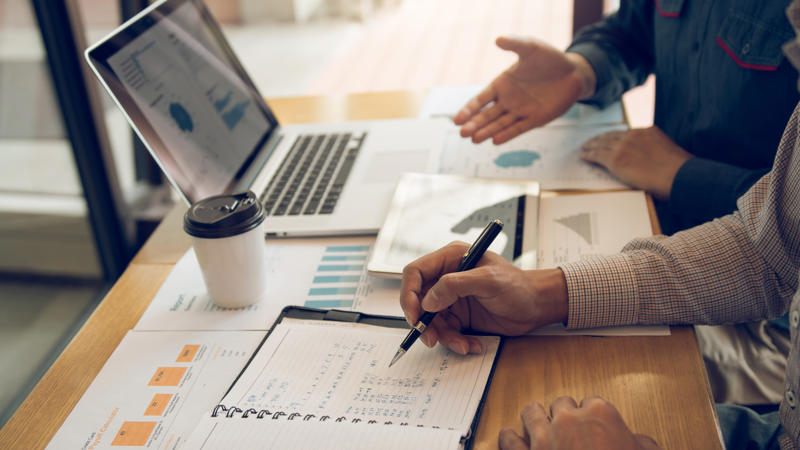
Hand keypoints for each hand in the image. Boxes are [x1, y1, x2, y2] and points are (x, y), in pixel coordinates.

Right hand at [399, 241, 567, 354]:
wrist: (537, 306)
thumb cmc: (518, 286)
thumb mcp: (488, 281)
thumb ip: (455, 285)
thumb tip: (427, 301)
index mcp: (450, 259)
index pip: (415, 273)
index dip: (408, 294)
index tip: (414, 315)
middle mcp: (446, 277)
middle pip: (418, 299)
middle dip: (422, 321)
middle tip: (430, 338)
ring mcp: (451, 298)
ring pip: (430, 320)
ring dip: (443, 336)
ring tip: (463, 344)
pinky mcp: (459, 316)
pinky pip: (445, 332)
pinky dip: (455, 342)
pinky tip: (472, 344)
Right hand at [454, 36, 595, 144]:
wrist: (573, 72)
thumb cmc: (549, 58)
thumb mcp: (531, 48)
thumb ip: (515, 44)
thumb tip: (498, 39)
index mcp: (502, 85)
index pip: (481, 100)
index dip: (469, 110)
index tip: (457, 119)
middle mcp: (508, 100)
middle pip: (487, 116)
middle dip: (474, 124)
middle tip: (463, 134)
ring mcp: (521, 111)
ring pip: (500, 124)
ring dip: (487, 132)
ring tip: (474, 139)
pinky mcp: (535, 119)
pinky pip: (518, 128)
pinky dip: (508, 134)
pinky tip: (495, 140)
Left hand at [498, 397, 660, 449]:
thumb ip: (641, 443)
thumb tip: (640, 441)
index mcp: (599, 413)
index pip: (592, 402)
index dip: (591, 415)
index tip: (592, 424)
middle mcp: (568, 419)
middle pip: (561, 404)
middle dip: (564, 416)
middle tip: (568, 429)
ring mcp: (542, 436)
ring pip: (531, 412)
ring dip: (535, 418)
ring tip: (538, 425)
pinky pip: (508, 439)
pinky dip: (509, 438)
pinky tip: (511, 440)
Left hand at [580, 126, 692, 199]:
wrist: (679, 176)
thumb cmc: (678, 171)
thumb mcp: (666, 151)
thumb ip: (654, 149)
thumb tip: (649, 158)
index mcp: (647, 131)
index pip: (624, 132)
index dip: (613, 136)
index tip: (607, 138)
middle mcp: (633, 135)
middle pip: (610, 136)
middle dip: (598, 139)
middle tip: (590, 142)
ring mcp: (623, 146)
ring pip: (600, 144)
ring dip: (590, 146)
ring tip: (583, 148)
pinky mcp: (616, 160)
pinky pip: (597, 156)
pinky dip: (588, 155)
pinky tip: (583, 156)